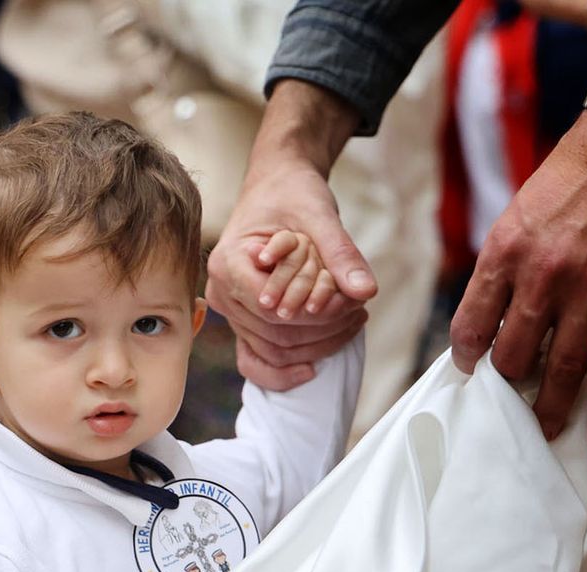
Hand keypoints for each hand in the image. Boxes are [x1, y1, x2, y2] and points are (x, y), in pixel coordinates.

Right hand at [206, 81, 372, 390]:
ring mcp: (230, 311)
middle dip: (323, 330)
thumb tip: (365, 291)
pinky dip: (286, 370)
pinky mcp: (243, 320)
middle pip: (275, 335)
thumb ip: (341, 253)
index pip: (272, 309)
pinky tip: (315, 365)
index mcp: (229, 263)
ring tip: (351, 321)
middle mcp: (222, 292)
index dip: (313, 314)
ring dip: (316, 345)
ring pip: (273, 351)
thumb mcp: (319, 215)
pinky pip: (257, 360)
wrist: (277, 187)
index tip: (350, 306)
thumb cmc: (291, 194)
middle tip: (359, 313)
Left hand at [450, 34, 586, 451]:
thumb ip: (506, 264)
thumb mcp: (519, 212)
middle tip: (509, 402)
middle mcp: (540, 274)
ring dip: (550, 406)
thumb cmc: (575, 175)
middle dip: (508, 384)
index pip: (470, 324)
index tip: (470, 371)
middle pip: (512, 354)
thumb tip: (493, 312)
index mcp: (503, 251)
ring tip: (543, 429)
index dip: (466, 357)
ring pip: (561, 367)